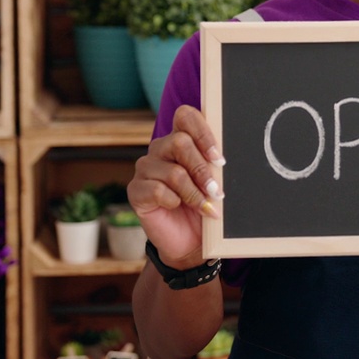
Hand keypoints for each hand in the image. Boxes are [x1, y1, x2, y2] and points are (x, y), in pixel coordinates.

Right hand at [128, 105, 224, 267]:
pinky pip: (157, 190)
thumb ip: (214, 165)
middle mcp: (160, 150)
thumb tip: (222, 159)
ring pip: (173, 171)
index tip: (219, 158)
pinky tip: (178, 207)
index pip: (186, 116)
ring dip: (194, 192)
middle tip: (216, 191)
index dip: (203, 132)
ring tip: (206, 206)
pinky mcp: (136, 191)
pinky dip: (174, 201)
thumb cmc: (204, 206)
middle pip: (179, 142)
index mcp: (180, 140)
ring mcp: (145, 169)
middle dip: (202, 169)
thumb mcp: (213, 182)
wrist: (190, 241)